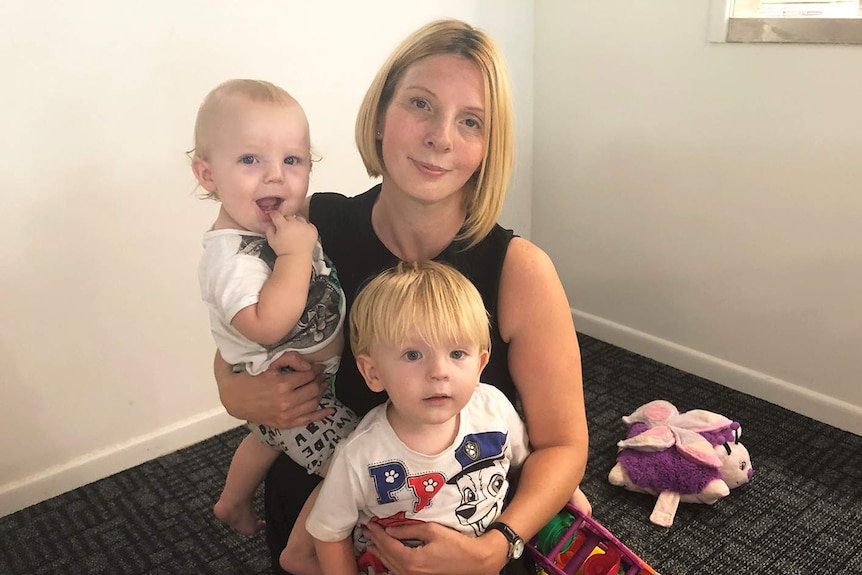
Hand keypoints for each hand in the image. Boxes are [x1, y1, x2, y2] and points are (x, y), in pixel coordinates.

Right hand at [215, 350, 331, 428]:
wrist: (235, 400)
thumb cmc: (252, 379)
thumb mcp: (268, 364)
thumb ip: (290, 359)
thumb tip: (309, 366)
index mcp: (282, 385)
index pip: (309, 375)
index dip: (317, 369)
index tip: (319, 366)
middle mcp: (286, 402)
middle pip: (314, 389)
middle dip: (320, 380)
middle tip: (321, 375)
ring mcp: (286, 415)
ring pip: (313, 403)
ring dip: (320, 393)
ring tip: (321, 385)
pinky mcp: (285, 424)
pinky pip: (308, 420)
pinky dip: (321, 415)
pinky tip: (330, 410)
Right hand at [266, 212, 317, 257]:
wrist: (296, 259)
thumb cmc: (284, 251)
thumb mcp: (271, 241)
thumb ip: (269, 230)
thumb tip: (271, 224)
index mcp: (284, 225)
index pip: (277, 215)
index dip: (274, 215)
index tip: (274, 216)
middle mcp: (295, 224)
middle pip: (289, 216)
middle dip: (286, 221)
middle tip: (285, 229)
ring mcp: (305, 226)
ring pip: (299, 219)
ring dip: (296, 223)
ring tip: (295, 232)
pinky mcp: (312, 230)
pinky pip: (309, 224)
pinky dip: (306, 227)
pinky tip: (303, 234)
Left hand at [363, 521, 505, 574]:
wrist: (474, 562)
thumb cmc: (455, 544)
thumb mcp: (432, 531)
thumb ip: (408, 530)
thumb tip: (390, 529)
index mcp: (411, 560)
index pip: (388, 544)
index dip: (377, 533)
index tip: (369, 523)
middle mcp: (409, 572)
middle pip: (386, 555)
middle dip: (375, 541)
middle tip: (367, 529)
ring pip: (390, 565)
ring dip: (380, 553)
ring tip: (371, 542)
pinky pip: (399, 571)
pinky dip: (390, 562)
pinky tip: (386, 558)